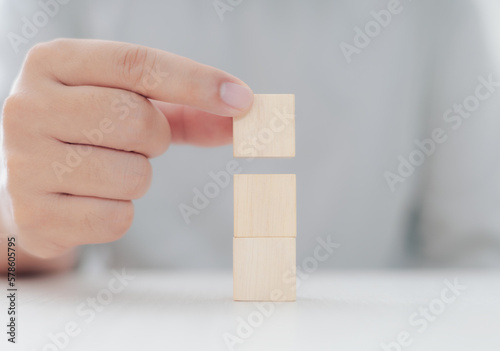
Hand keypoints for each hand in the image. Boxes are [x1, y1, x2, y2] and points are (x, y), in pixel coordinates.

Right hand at [0, 39, 252, 258]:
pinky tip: (89, 200)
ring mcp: (23, 164)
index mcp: (53, 63)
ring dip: (137, 177)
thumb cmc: (87, 131)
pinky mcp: (32, 216)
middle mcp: (27, 107)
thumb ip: (185, 107)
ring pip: (133, 176)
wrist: (25, 176)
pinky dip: (117, 213)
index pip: (137, 64)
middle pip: (139, 122)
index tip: (241, 100)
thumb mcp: (126, 102)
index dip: (196, 82)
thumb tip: (241, 113)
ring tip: (104, 170)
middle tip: (134, 142)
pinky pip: (116, 220)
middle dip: (156, 138)